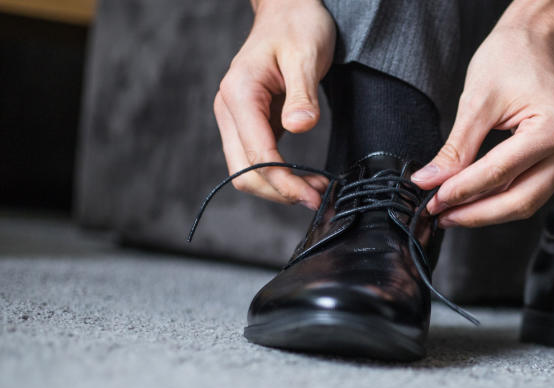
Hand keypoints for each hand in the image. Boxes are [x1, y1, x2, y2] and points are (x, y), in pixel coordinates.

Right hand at [213, 0, 335, 208]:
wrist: (289, 9)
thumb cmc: (298, 25)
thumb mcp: (306, 54)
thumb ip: (302, 94)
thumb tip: (299, 127)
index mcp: (239, 94)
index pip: (256, 155)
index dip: (284, 182)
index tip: (314, 197)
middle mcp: (230, 109)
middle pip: (244, 172)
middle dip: (280, 192)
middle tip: (320, 200)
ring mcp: (237, 118)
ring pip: (248, 171)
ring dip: (280, 188)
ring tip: (318, 191)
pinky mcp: (251, 124)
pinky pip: (259, 160)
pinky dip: (281, 176)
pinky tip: (308, 179)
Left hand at [411, 22, 553, 227]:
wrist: (537, 41)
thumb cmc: (514, 56)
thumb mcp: (477, 100)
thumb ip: (455, 148)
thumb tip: (431, 180)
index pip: (501, 173)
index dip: (463, 191)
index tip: (434, 199)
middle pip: (519, 200)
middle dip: (476, 212)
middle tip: (440, 213)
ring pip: (525, 202)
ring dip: (486, 211)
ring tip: (452, 211)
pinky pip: (529, 190)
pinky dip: (499, 199)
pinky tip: (473, 200)